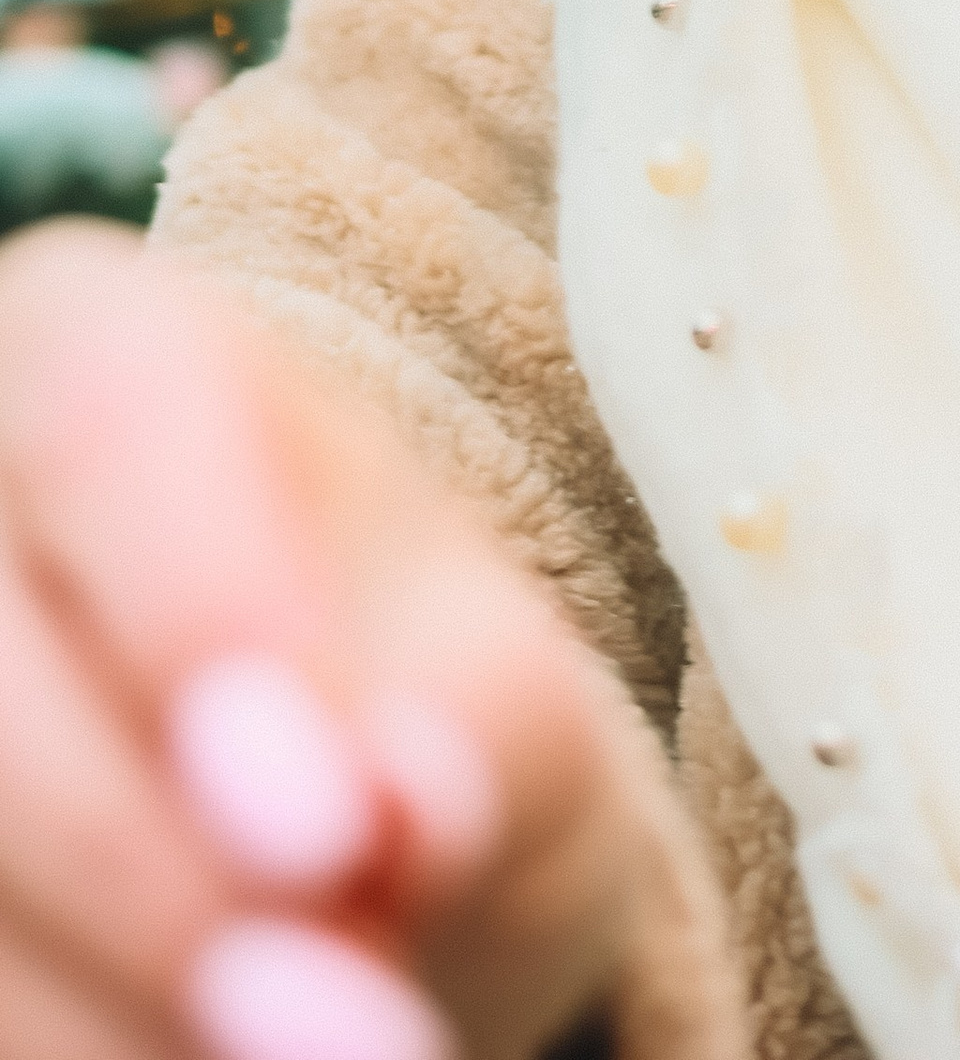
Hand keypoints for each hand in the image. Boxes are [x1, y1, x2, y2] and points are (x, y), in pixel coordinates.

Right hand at [0, 220, 646, 1059]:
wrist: (345, 846)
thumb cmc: (417, 706)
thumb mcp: (504, 690)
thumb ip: (476, 731)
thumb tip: (401, 819)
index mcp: (94, 351)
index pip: (113, 428)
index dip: (206, 623)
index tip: (334, 827)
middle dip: (167, 890)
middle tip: (357, 1032)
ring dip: (121, 1020)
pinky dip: (75, 1059)